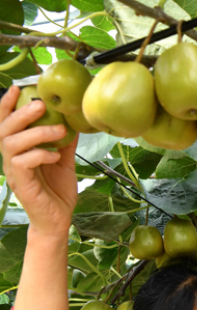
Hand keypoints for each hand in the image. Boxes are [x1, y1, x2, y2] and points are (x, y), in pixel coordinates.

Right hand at [0, 86, 77, 234]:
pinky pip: (23, 162)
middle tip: (40, 104)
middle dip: (20, 113)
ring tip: (58, 131)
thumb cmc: (57, 191)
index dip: (7, 105)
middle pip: (4, 129)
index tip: (17, 87)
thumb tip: (74, 121)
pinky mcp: (21, 184)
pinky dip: (40, 154)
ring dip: (36, 133)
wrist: (58, 220)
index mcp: (19, 150)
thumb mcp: (65, 161)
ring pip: (12, 143)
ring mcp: (14, 171)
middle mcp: (11, 158)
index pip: (6, 123)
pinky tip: (55, 156)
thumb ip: (66, 143)